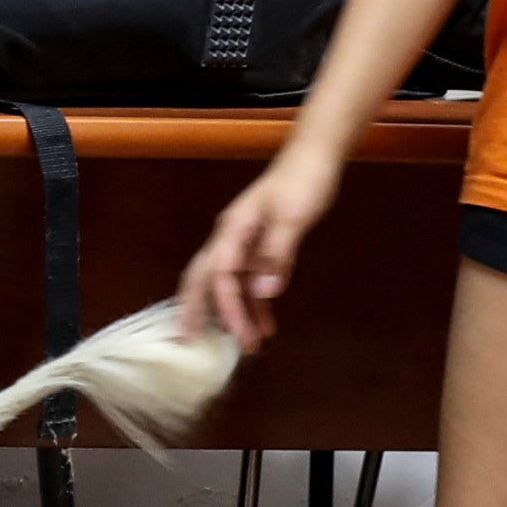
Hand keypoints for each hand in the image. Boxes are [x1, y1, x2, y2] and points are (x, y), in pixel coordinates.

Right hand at [182, 154, 338, 348]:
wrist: (314, 159)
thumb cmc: (302, 182)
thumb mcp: (292, 217)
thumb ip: (277, 254)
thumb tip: (263, 292)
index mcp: (233, 230)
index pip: (220, 275)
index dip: (226, 306)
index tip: (237, 334)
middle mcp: (231, 239)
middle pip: (204, 280)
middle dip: (198, 311)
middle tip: (192, 343)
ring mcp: (243, 244)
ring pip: (227, 286)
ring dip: (233, 315)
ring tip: (247, 347)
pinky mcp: (259, 249)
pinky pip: (250, 282)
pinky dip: (256, 305)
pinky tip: (267, 326)